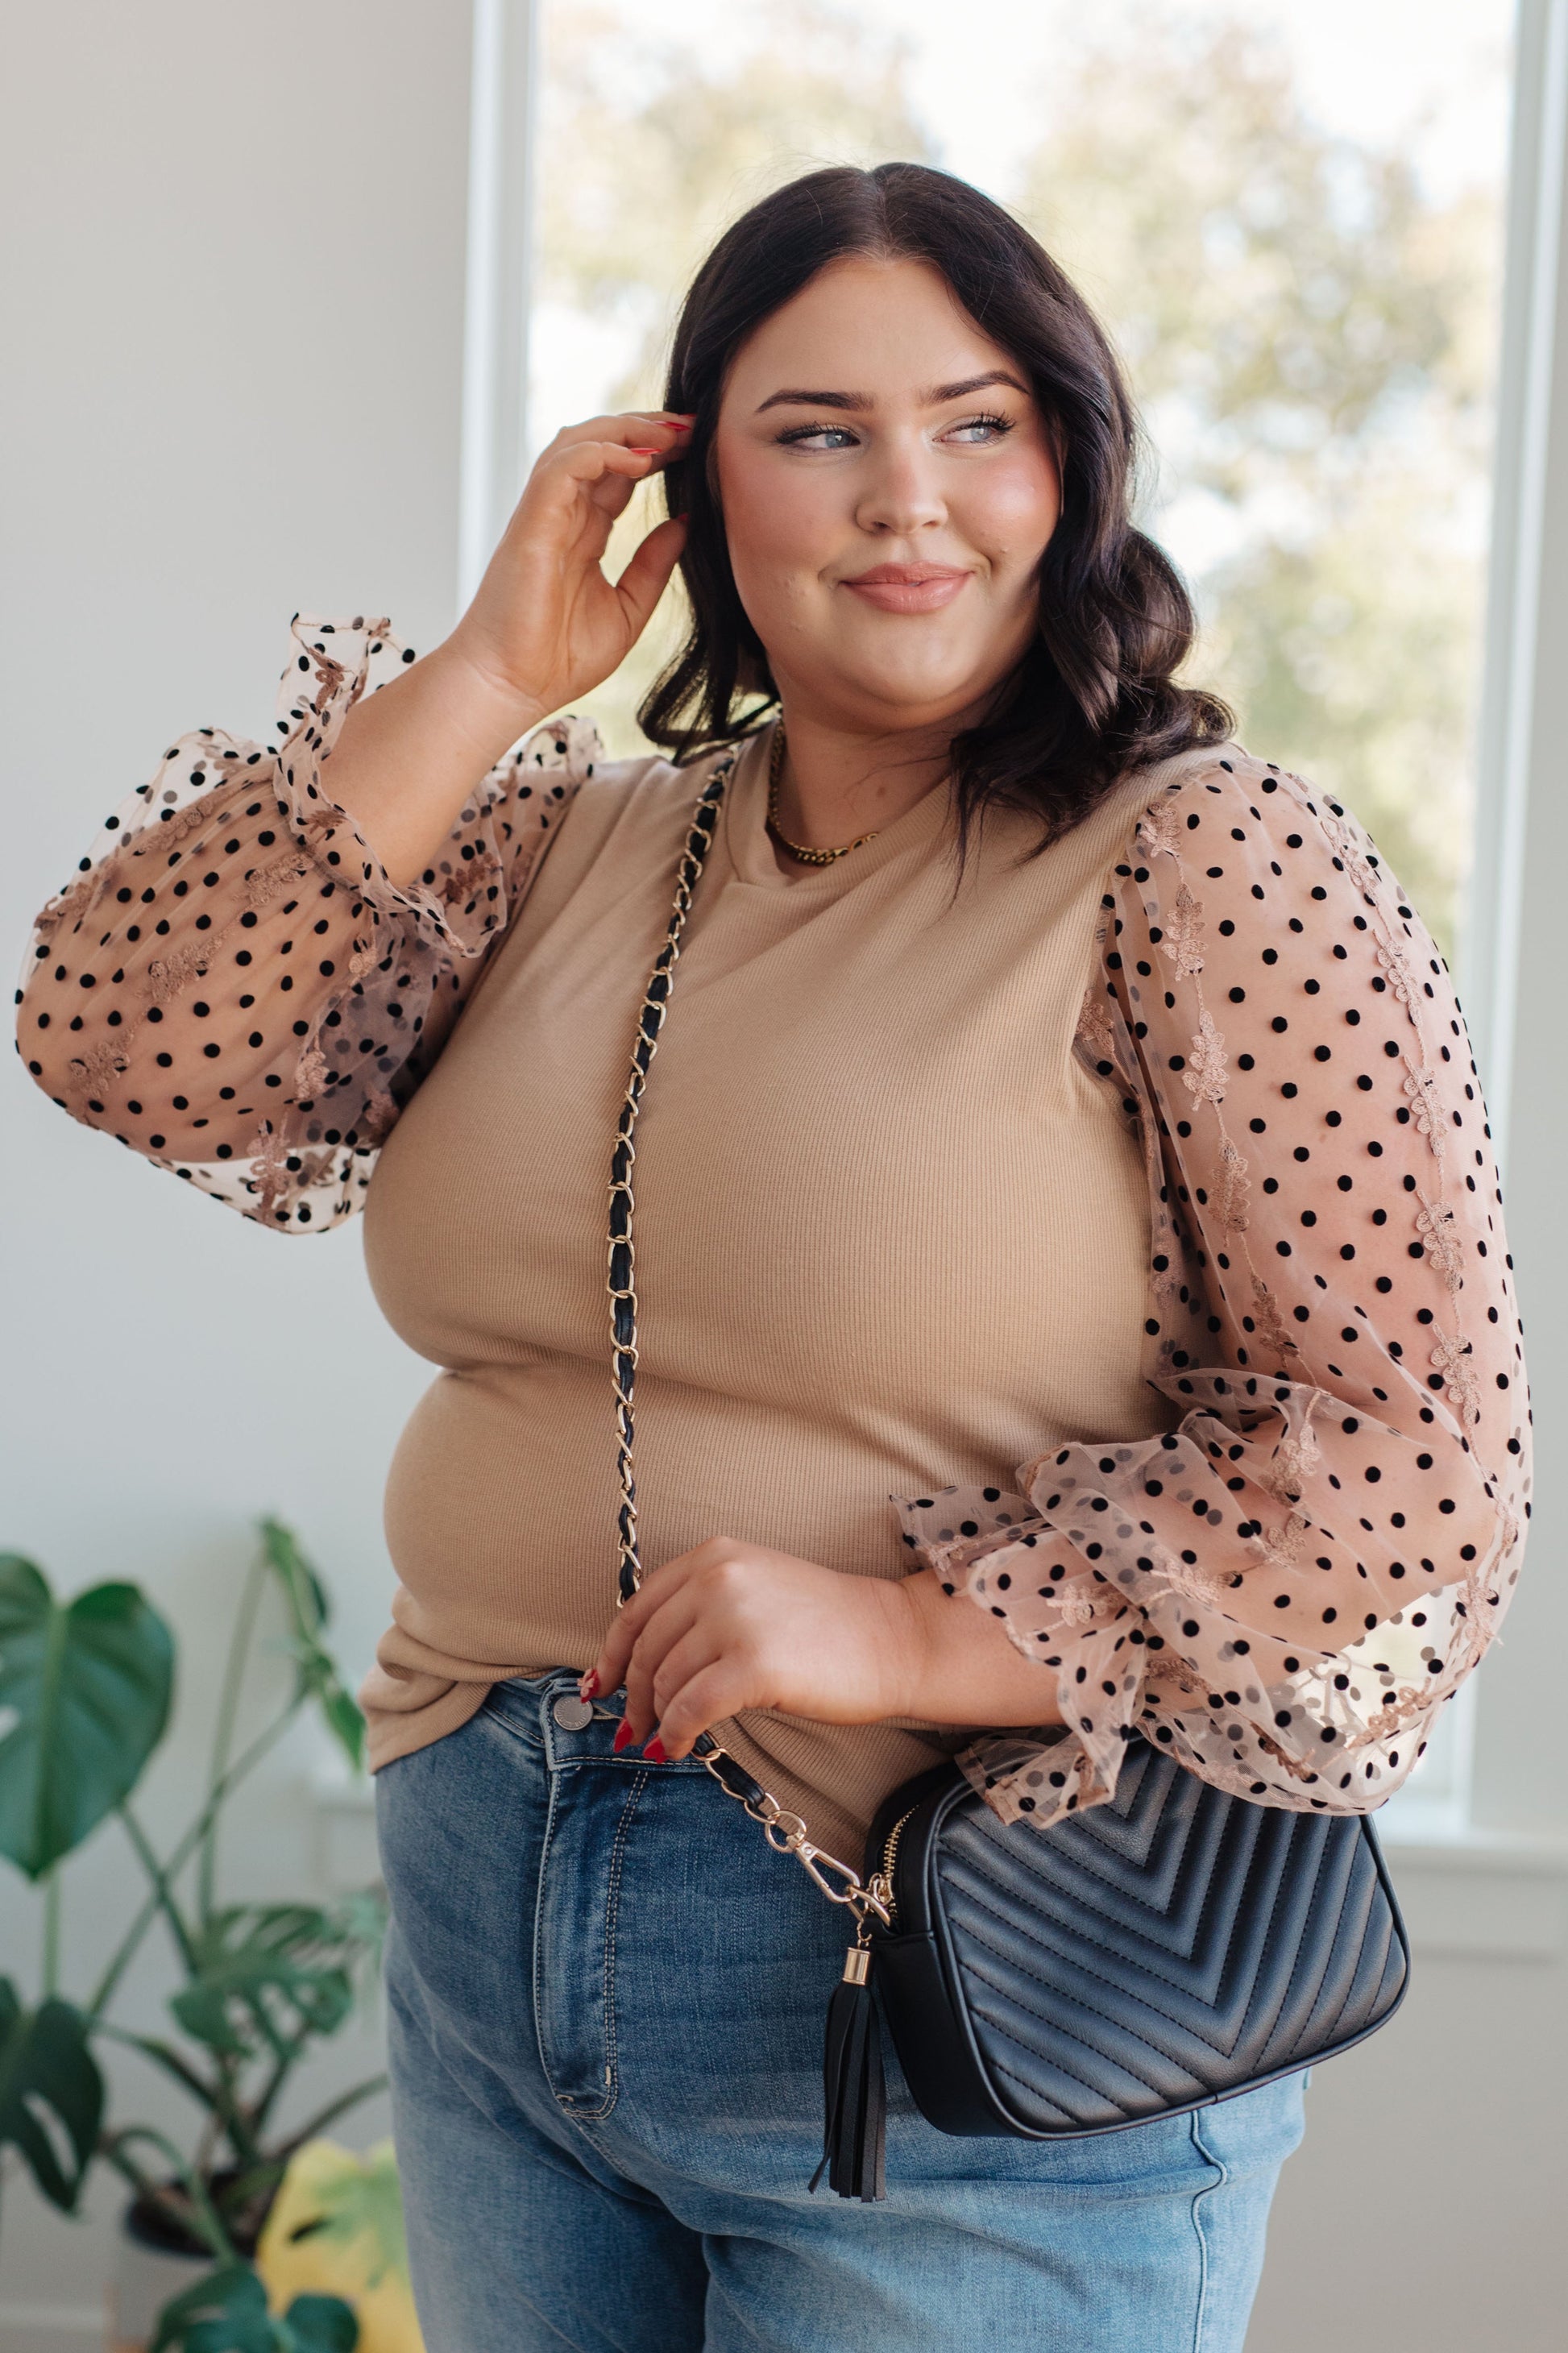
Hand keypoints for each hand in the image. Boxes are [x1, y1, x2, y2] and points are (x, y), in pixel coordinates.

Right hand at [449, 409, 692, 727]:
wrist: (511, 688)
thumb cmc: (557, 661)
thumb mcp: (627, 610)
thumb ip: (653, 566)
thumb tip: (685, 523)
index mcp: (581, 535)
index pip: (618, 475)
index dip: (655, 453)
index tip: (696, 448)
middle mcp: (561, 516)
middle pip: (600, 446)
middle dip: (646, 429)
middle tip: (692, 427)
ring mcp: (544, 515)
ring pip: (578, 442)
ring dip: (626, 429)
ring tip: (671, 432)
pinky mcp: (532, 521)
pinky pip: (564, 466)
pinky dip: (603, 453)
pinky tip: (642, 460)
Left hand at [580, 1538, 924, 1762]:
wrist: (890, 1639)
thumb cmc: (826, 1623)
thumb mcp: (755, 1588)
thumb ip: (700, 1609)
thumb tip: (636, 1665)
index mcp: (715, 1556)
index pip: (639, 1608)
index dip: (614, 1654)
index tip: (603, 1685)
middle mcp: (719, 1579)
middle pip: (648, 1649)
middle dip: (634, 1696)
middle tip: (633, 1729)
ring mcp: (735, 1620)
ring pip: (666, 1681)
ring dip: (657, 1719)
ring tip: (662, 1741)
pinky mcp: (753, 1666)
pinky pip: (690, 1709)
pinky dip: (676, 1734)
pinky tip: (679, 1748)